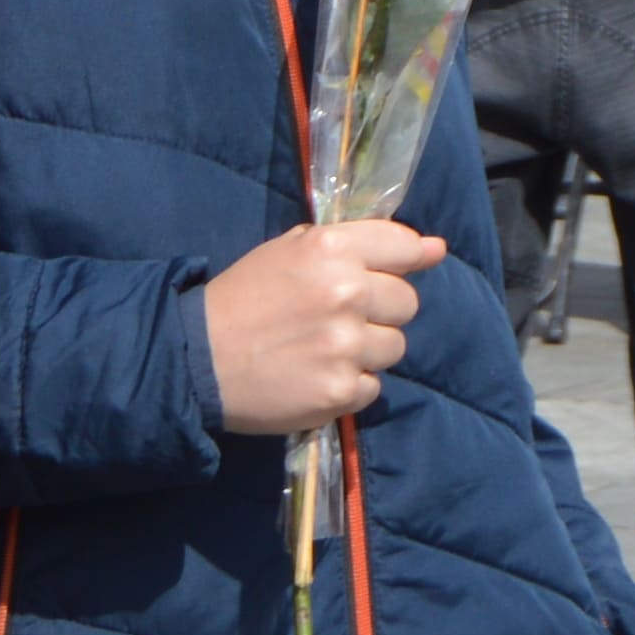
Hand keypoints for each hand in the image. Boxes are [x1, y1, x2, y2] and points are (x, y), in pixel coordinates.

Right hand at [204, 217, 446, 433]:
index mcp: (331, 248)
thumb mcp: (291, 251)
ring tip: (323, 350)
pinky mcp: (341, 391)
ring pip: (395, 347)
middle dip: (379, 310)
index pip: (403, 248)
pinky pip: (373, 386)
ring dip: (366, 351)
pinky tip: (315, 376)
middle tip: (336, 317)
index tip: (399, 269)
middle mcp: (346, 293)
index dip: (405, 260)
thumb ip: (360, 243)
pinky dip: (349, 385)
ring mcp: (346, 345)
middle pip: (406, 302)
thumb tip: (436, 249)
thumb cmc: (244, 297)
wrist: (198, 359)